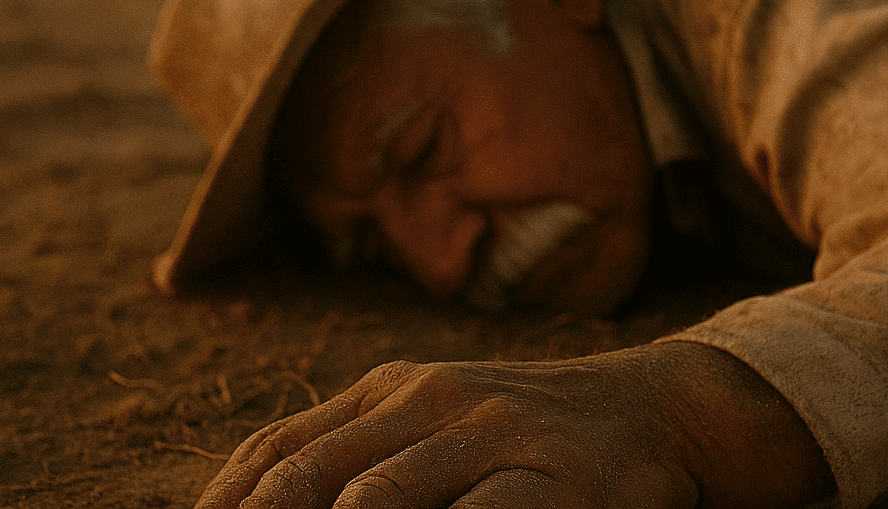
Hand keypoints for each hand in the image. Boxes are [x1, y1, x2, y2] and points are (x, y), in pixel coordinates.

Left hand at [193, 341, 832, 508]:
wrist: (662, 407)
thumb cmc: (530, 433)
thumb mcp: (439, 424)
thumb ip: (365, 456)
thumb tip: (266, 498)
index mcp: (392, 390)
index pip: (281, 448)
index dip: (225, 505)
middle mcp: (432, 402)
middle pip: (312, 478)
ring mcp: (493, 436)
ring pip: (382, 502)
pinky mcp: (554, 480)